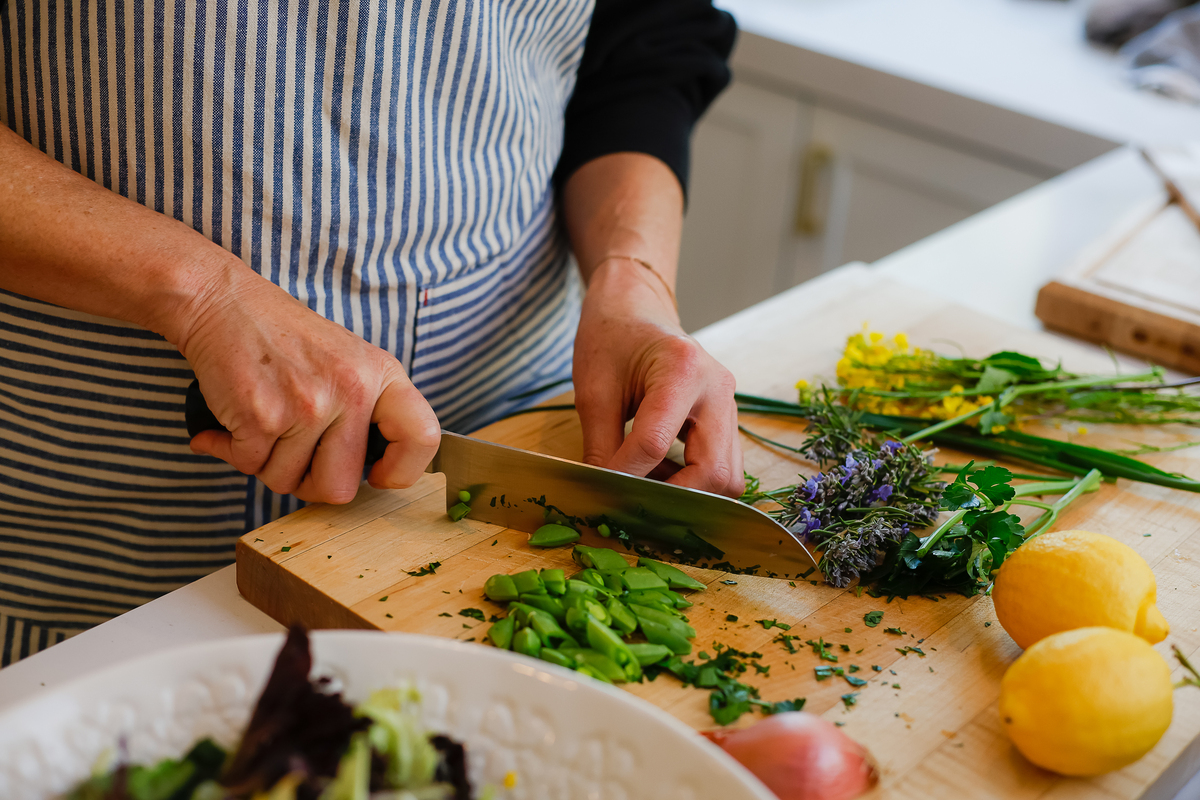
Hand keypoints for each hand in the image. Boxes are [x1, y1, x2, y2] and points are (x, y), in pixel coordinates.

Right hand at [179, 264, 440, 502]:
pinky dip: (233, 451)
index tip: (378, 476)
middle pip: (340, 488)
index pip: (421, 437)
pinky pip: (248, 465)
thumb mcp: (349, 360)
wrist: (224, 302)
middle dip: (310, 482)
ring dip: (266, 463)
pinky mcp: (261, 416)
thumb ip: (368, 410)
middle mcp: (351, 391)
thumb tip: (377, 475)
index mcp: (381, 375)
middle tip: (294, 455)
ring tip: (262, 423)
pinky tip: (231, 424)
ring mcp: (307, 405)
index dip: (402, 471)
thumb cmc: (286, 337)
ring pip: (286, 481)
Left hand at [573, 259, 743, 496]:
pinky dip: (692, 481)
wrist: (636, 308)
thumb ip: (600, 447)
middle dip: (674, 498)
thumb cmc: (611, 339)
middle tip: (633, 504)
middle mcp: (717, 388)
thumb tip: (601, 496)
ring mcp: (729, 404)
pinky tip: (659, 473)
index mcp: (681, 369)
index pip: (655, 444)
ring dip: (688, 493)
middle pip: (714, 471)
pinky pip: (722, 465)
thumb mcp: (594, 391)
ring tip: (646, 485)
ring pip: (728, 476)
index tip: (600, 490)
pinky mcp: (727, 418)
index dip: (625, 476)